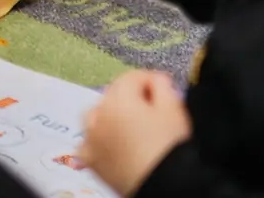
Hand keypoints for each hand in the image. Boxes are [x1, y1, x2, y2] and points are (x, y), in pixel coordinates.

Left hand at [80, 70, 191, 195]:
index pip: (131, 77)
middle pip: (113, 94)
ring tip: (131, 125)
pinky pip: (89, 142)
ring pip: (95, 115)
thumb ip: (163, 87)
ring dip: (110, 114)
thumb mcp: (174, 110)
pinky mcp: (91, 160)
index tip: (164, 87)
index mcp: (119, 100)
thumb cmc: (172, 148)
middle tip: (153, 108)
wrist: (166, 186)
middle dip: (131, 96)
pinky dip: (98, 139)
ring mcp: (91, 138)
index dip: (150, 80)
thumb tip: (155, 80)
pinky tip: (113, 144)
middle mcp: (99, 115)